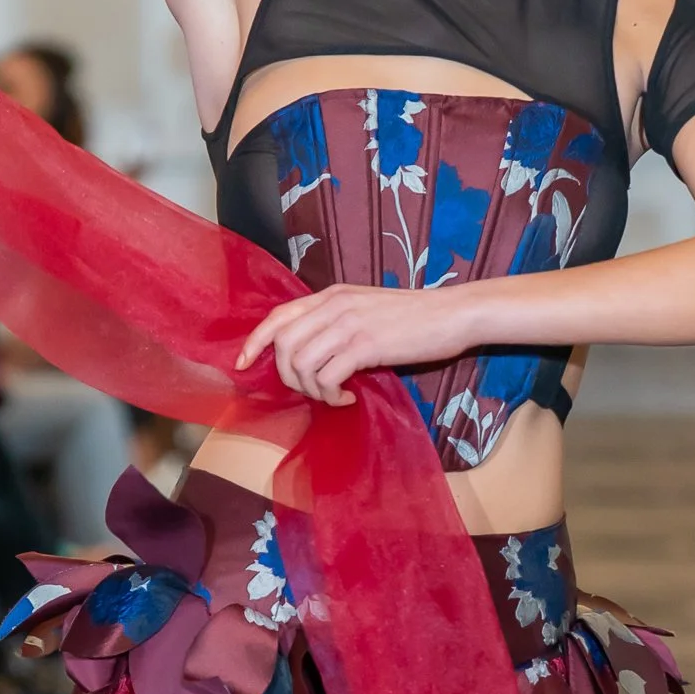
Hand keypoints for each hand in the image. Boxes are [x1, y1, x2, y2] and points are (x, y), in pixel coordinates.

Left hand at [237, 284, 467, 406]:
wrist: (451, 314)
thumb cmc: (415, 317)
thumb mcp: (367, 308)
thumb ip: (338, 320)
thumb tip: (313, 351)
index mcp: (331, 295)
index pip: (278, 315)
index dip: (254, 341)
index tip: (243, 363)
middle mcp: (334, 305)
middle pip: (282, 344)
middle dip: (287, 376)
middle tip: (312, 390)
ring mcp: (348, 324)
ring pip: (300, 363)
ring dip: (311, 389)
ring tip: (333, 395)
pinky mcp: (365, 345)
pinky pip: (326, 377)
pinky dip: (331, 394)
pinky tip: (348, 398)